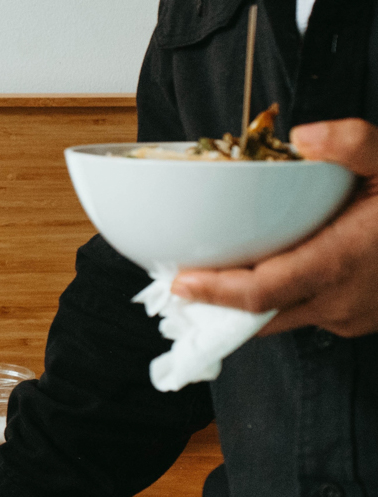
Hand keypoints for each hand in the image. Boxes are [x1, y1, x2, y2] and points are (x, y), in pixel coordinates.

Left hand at [171, 118, 377, 336]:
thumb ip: (356, 144)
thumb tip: (304, 136)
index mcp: (341, 263)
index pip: (260, 292)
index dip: (213, 292)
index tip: (178, 282)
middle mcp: (340, 300)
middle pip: (258, 315)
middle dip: (215, 304)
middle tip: (178, 282)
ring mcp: (350, 316)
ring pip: (279, 319)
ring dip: (244, 305)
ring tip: (208, 279)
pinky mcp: (357, 320)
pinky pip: (304, 314)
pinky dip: (277, 301)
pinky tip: (260, 276)